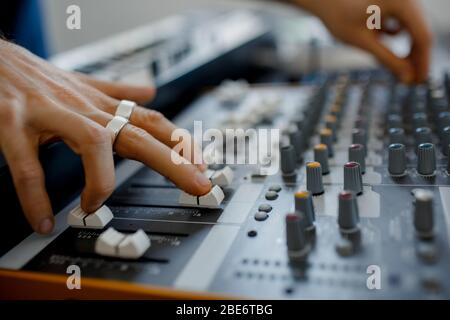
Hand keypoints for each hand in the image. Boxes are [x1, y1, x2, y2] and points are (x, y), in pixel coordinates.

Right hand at [0, 40, 210, 234]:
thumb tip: (150, 92)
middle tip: (198, 185)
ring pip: (92, 142)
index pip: (151, 120)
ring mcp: (50, 114)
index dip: (180, 142)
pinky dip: (35, 197)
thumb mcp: (83, 84)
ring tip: (94, 206)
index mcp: (100, 105)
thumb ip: (117, 92)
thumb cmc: (38, 78)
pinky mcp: (13, 124)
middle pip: (137, 133)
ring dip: (101, 180)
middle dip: (172, 160)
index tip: (202, 165)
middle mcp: (83, 108)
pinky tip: (42, 220)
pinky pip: (28, 165)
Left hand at [294, 0, 431, 82]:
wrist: (325, 1)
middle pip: (420, 32)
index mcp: (401, 3)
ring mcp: (400, 1)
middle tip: (414, 81)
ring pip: (413, 29)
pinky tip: (393, 53)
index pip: (422, 37)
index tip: (419, 80)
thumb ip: (387, 60)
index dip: (423, 61)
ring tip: (404, 72)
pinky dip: (401, 40)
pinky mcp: (393, 4)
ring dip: (410, 50)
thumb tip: (406, 78)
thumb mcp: (364, 43)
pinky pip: (404, 24)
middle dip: (417, 57)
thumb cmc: (339, 18)